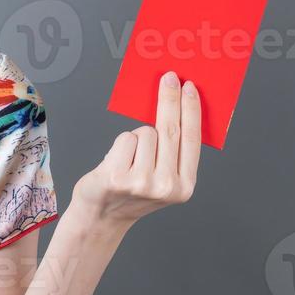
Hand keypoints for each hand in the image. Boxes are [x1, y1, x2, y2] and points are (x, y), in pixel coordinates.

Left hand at [72, 70, 200, 231]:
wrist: (102, 217)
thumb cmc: (132, 192)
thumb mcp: (163, 179)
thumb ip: (173, 153)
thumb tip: (176, 107)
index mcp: (184, 186)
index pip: (192, 140)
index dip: (191, 111)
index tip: (189, 87)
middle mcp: (166, 186)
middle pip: (170, 130)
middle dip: (170, 99)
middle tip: (169, 78)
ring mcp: (142, 183)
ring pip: (145, 133)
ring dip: (136, 139)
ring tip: (130, 160)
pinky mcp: (118, 177)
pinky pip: (125, 139)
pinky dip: (120, 146)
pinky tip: (117, 163)